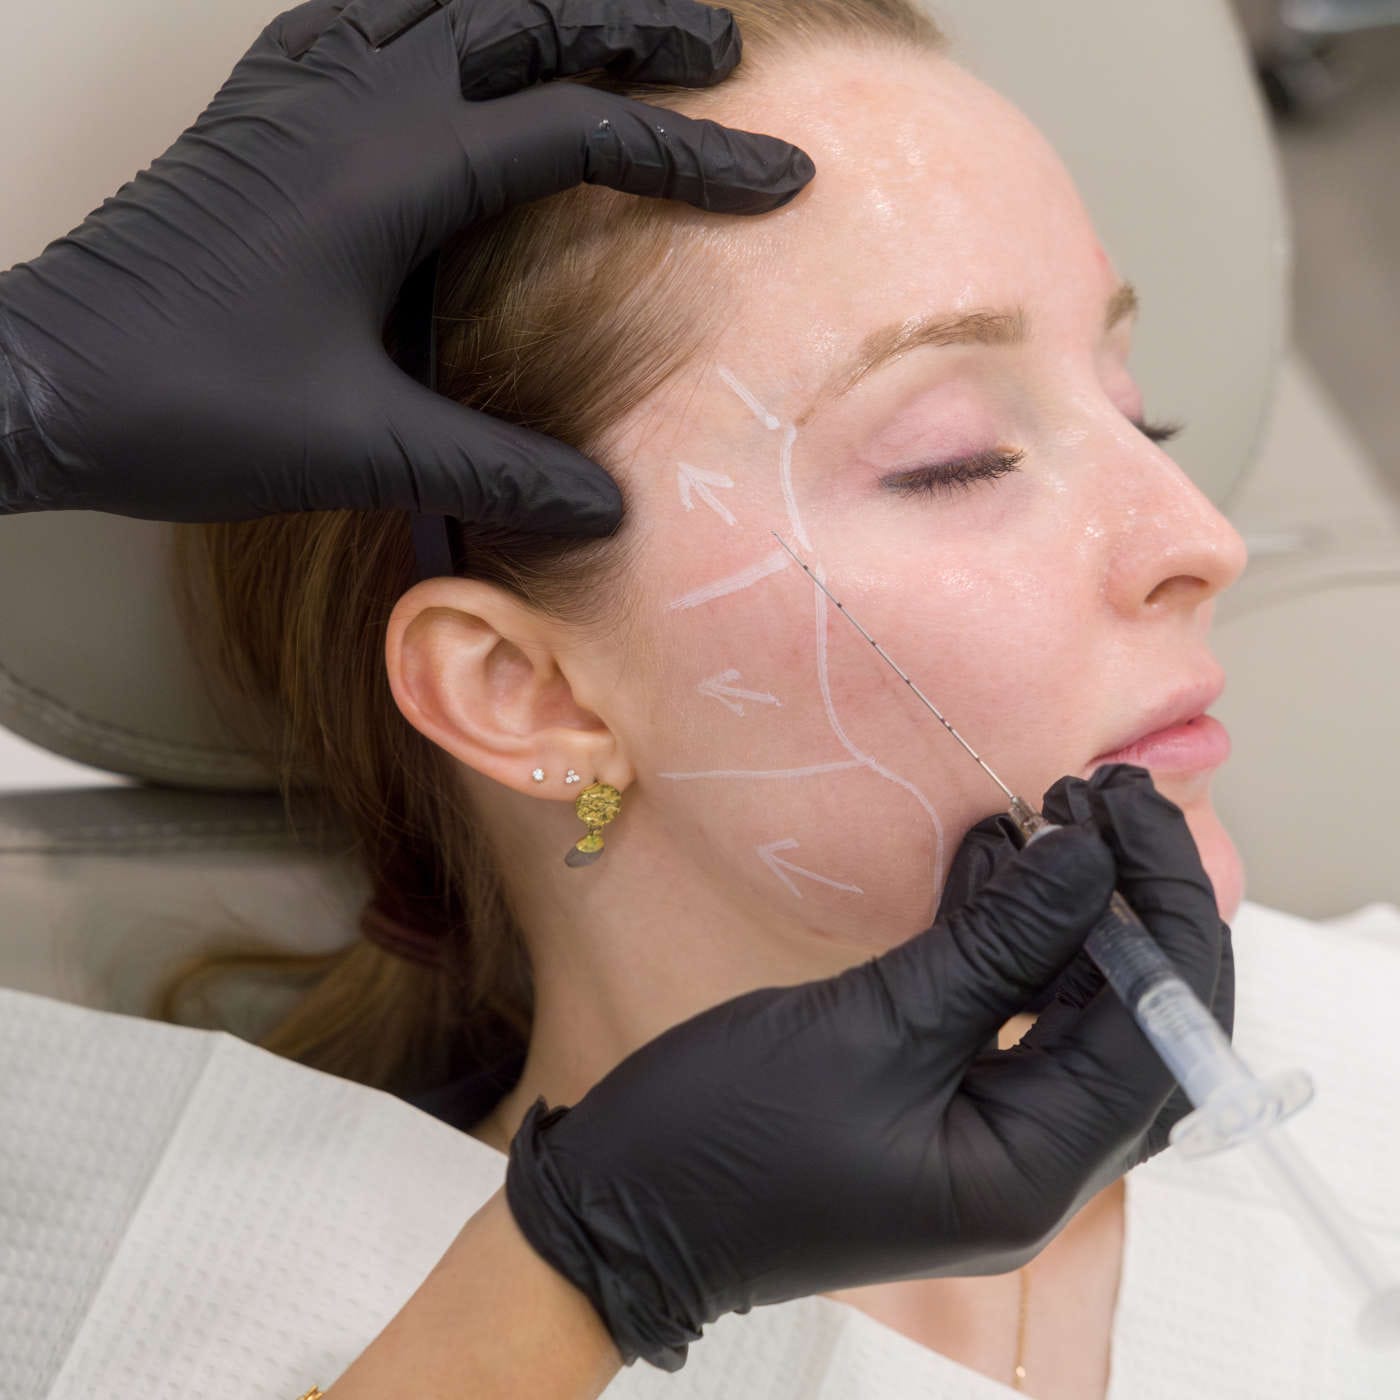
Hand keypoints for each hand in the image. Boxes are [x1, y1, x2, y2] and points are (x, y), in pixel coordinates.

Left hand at [0, 0, 812, 524]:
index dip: (691, 155)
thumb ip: (499, 467)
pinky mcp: (257, 113)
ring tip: (611, 22)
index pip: (580, 133)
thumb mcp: (367, 446)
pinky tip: (447, 35)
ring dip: (541, 6)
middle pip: (524, 21)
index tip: (778, 174)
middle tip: (722, 43)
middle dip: (637, 28)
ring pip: (444, 1)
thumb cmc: (193, 406)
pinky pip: (363, 20)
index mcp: (393, 170)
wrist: (44, 378)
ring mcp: (296, 95)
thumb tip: (609, 508)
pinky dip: (434, 13)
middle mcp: (350, 104)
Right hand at [502, 765, 1233, 1370]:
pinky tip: (995, 856)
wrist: (622, 1205)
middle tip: (1108, 796)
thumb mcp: (873, 1027)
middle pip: (1130, 1021)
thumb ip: (994, 947)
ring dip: (1070, 909)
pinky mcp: (939, 1094)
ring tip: (1061, 808)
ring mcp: (986, 1128)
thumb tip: (1086, 859)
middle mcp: (1032, 1160)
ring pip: (1070, 1007)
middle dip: (1131, 905)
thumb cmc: (734, 1135)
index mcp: (1033, 1173)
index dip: (1159, 915)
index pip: (1156, 1039)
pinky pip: (1003, 1007)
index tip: (1127, 812)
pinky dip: (1006, 933)